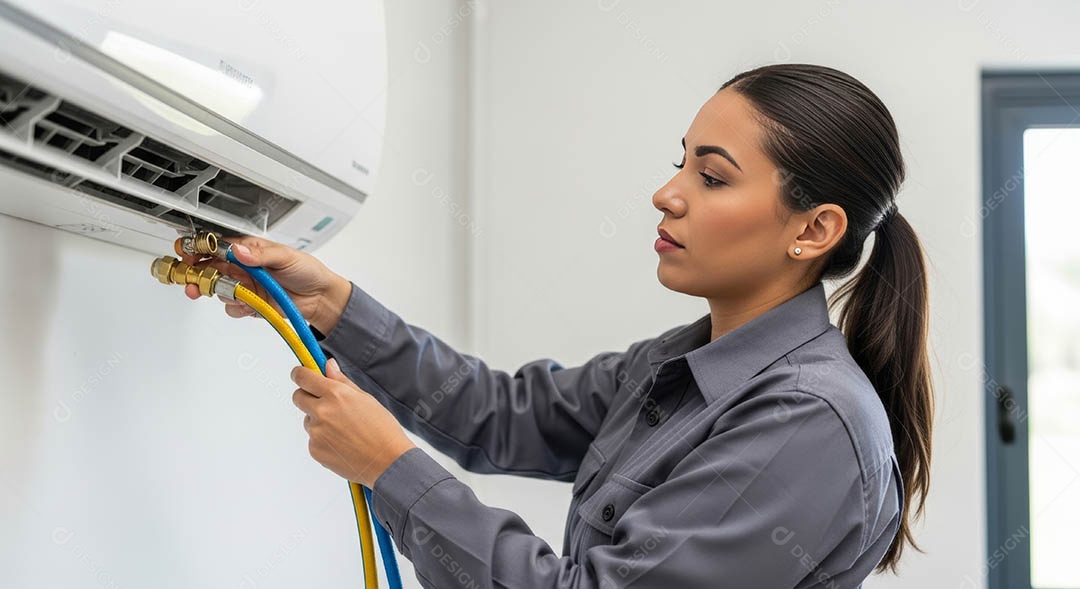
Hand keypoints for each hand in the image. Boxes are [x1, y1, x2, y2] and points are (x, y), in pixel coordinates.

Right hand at [178, 236, 351, 334]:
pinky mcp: (250, 304)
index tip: (188, 253)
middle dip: (197, 275)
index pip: (217, 246)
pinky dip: (237, 308)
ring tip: (233, 293)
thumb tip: (239, 251)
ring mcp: (245, 286)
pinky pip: (233, 308)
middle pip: (209, 269)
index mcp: (249, 250)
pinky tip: (248, 305)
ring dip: (219, 293)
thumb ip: (262, 255)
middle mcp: (243, 267)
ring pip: (218, 290)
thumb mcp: (286, 256)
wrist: (320, 298)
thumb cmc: (307, 271)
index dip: (200, 249)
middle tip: (191, 282)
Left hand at [291, 358, 416, 487]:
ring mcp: (316, 432)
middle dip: (307, 397)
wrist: (387, 462)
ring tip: (344, 431)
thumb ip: (341, 381)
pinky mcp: (315, 450)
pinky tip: (343, 444)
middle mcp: (321, 412)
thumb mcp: (365, 398)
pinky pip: (313, 439)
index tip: (301, 375)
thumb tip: (328, 365)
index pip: (303, 377)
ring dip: (319, 421)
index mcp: (335, 394)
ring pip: (308, 420)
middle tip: (325, 404)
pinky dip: (324, 440)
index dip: (300, 374)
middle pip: (298, 397)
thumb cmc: (382, 429)